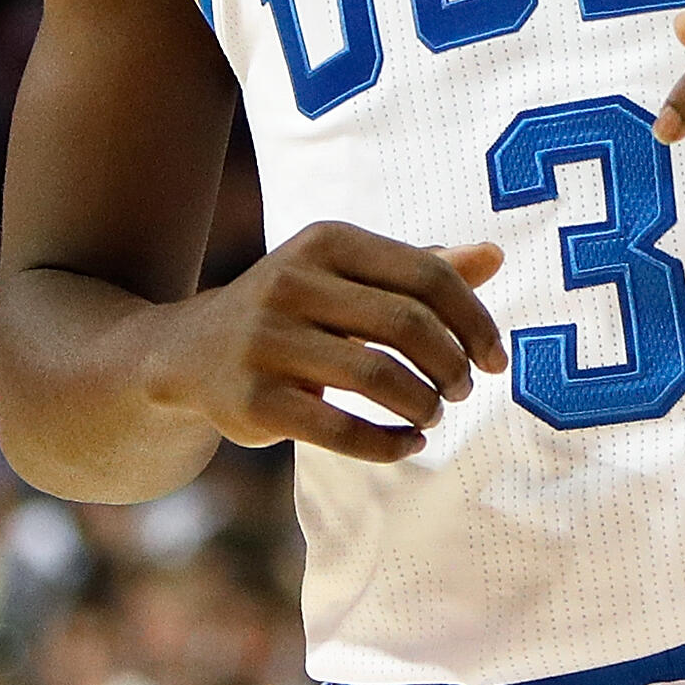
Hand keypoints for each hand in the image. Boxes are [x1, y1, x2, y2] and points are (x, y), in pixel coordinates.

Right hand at [160, 223, 506, 461]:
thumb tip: (495, 255)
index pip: (427, 274)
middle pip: (407, 324)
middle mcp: (291, 281)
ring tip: (435, 413)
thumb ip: (420, 268)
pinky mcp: (253, 400)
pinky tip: (410, 443)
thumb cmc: (296, 309)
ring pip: (378, 377)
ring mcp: (267, 341)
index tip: (496, 358)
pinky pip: (341, 428)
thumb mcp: (349, 275)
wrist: (188, 352)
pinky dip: (389, 442)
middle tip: (464, 390)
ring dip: (425, 403)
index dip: (474, 320)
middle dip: (452, 365)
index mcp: (326, 240)